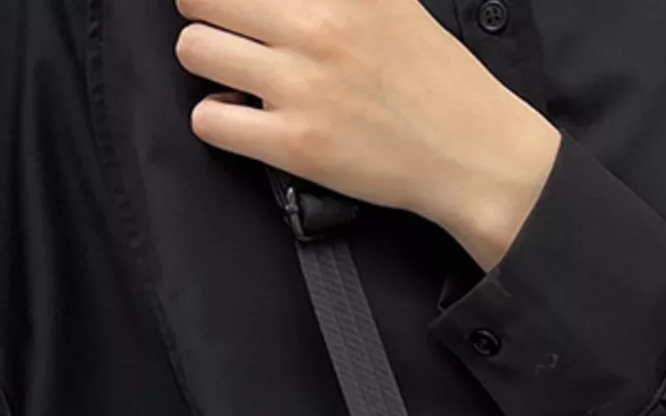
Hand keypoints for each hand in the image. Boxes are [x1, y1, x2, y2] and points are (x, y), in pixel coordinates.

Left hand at [174, 0, 561, 269]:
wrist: (470, 151)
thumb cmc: (434, 78)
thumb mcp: (392, 2)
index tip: (235, 4)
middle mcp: (318, 25)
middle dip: (203, 9)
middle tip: (223, 25)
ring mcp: (301, 86)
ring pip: (195, 50)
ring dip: (204, 59)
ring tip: (231, 71)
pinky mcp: (293, 144)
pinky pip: (208, 121)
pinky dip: (214, 118)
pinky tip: (238, 116)